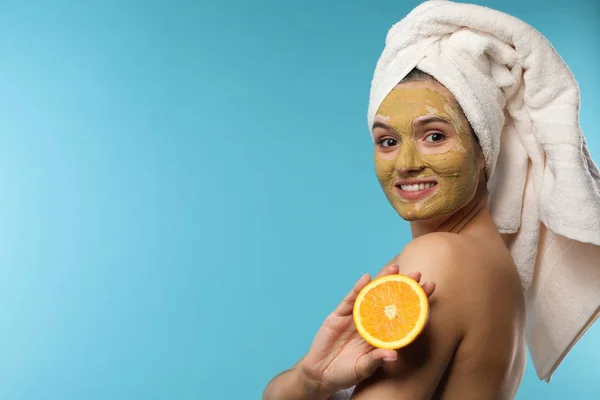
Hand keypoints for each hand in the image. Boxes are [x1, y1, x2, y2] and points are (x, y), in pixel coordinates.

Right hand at [299, 265, 435, 395]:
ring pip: (371, 295)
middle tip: (417, 273)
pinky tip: (366, 279)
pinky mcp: (339, 314)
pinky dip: (357, 289)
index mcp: (382, 335)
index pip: (403, 314)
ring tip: (394, 268)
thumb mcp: (362, 369)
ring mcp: (355, 316)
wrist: (321, 373)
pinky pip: (350, 300)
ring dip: (382, 281)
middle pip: (389, 300)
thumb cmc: (345, 373)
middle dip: (403, 286)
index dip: (417, 301)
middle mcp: (372, 322)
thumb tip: (393, 355)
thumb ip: (375, 361)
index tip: (431, 286)